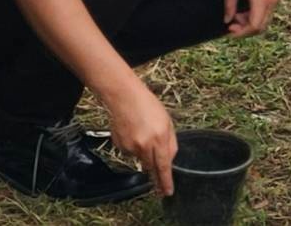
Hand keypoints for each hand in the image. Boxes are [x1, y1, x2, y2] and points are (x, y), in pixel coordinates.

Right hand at [104, 77, 176, 195]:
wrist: (124, 97)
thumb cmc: (148, 106)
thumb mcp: (167, 122)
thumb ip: (170, 142)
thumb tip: (169, 159)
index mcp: (160, 138)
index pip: (164, 166)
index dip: (166, 181)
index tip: (168, 192)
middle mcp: (145, 145)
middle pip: (152, 167)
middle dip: (156, 173)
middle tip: (159, 182)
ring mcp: (131, 147)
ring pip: (141, 159)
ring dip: (144, 152)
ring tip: (143, 132)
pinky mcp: (120, 146)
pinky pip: (130, 153)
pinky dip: (133, 146)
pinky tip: (132, 132)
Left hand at [223, 0, 279, 37]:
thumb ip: (229, 5)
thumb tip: (227, 21)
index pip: (254, 26)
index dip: (241, 33)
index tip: (229, 31)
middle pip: (261, 26)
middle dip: (245, 29)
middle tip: (231, 24)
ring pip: (264, 19)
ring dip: (250, 21)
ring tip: (236, 14)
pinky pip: (267, 11)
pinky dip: (256, 14)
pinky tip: (244, 8)